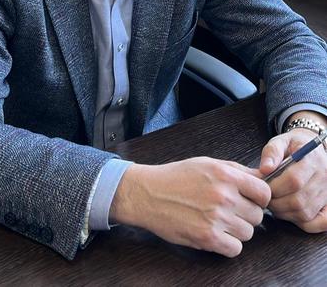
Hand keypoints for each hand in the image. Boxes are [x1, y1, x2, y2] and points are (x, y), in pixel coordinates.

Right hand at [110, 157, 270, 256]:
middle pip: (257, 215)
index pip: (264, 192)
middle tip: (229, 211)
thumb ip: (236, 170)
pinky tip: (215, 234)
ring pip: (248, 233)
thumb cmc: (176, 177)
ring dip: (236, 230)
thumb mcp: (207, 163)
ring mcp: (216, 218)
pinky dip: (228, 244)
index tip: (251, 200)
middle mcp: (224, 196)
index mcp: (225, 175)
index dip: (260, 198)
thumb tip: (262, 177)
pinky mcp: (207, 238)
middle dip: (246, 214)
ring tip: (218, 221)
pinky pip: (235, 249)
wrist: (148, 194)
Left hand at [259, 129, 326, 231]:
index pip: (294, 180)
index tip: (263, 186)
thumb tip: (264, 169)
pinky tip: (289, 212)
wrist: (314, 150)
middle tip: (265, 197)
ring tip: (274, 203)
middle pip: (298, 200)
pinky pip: (317, 223)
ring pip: (305, 214)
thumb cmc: (295, 146)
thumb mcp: (282, 141)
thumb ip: (272, 152)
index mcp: (313, 160)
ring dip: (284, 213)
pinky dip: (301, 222)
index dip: (275, 187)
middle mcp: (324, 178)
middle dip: (276, 202)